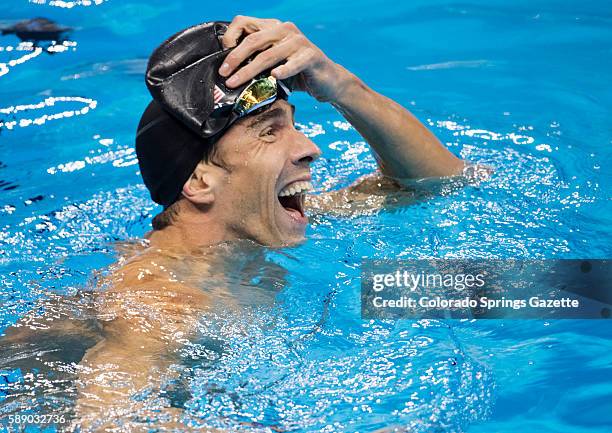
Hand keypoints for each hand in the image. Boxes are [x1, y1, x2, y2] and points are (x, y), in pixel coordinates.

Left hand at [219, 15, 350, 102]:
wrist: (327, 82)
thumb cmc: (297, 74)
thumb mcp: (273, 63)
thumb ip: (256, 60)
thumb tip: (228, 71)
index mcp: (273, 27)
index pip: (245, 22)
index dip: (230, 37)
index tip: (222, 58)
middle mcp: (285, 30)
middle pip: (253, 40)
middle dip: (235, 58)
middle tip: (224, 73)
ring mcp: (299, 42)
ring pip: (268, 55)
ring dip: (249, 70)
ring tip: (236, 82)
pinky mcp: (311, 56)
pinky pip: (293, 63)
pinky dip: (284, 70)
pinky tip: (275, 76)